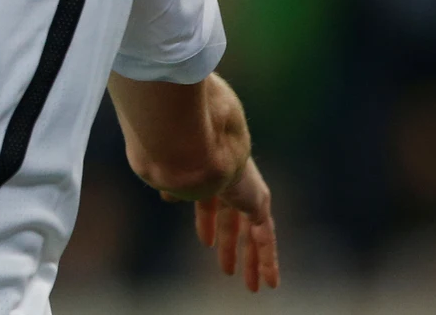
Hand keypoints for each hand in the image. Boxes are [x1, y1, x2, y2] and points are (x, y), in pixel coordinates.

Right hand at [178, 157, 279, 291]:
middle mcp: (231, 186)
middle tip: (226, 270)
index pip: (210, 207)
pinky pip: (265, 237)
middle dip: (230, 248)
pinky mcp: (258, 204)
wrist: (198, 150)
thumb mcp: (174, 179)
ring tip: (251, 286)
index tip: (206, 243)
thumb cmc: (179, 159)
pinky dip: (267, 260)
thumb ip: (175, 189)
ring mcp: (248, 195)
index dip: (207, 225)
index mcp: (209, 178)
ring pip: (253, 235)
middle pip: (234, 224)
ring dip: (252, 261)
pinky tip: (269, 279)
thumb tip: (167, 196)